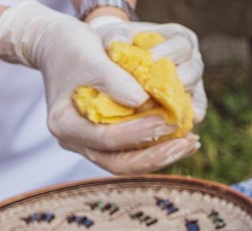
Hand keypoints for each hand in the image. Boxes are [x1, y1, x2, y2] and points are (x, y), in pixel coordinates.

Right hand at [0, 1, 198, 173]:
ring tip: (192, 142)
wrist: (59, 46)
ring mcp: (90, 145)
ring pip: (128, 163)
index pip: (106, 140)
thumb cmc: (72, 48)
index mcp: (64, 126)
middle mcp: (75, 143)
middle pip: (118, 164)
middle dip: (156, 156)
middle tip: (187, 142)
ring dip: (162, 155)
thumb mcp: (90, 56)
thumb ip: (114, 80)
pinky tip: (184, 139)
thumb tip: (144, 102)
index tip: (166, 120)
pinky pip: (133, 152)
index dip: (138, 133)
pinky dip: (158, 147)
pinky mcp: (106, 140)